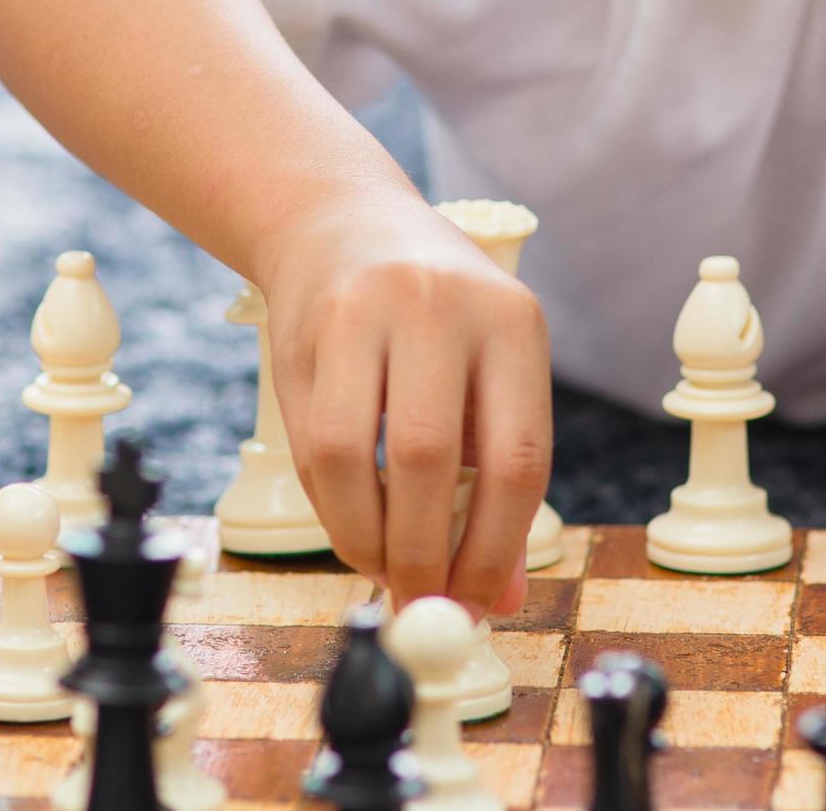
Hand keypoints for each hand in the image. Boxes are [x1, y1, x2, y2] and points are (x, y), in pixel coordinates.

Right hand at [253, 199, 551, 616]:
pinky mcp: (307, 330)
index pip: (518, 458)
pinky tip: (351, 526)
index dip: (496, 547)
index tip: (479, 603)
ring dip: (368, 539)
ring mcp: (367, 312)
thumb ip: (496, 480)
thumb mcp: (485, 375)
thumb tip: (497, 598)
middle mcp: (442, 306)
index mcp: (513, 322)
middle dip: (425, 554)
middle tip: (423, 603)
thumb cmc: (430, 321)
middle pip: (430, 460)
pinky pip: (312, 445)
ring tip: (383, 570)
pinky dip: (332, 507)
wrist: (339, 222)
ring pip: (357, 457)